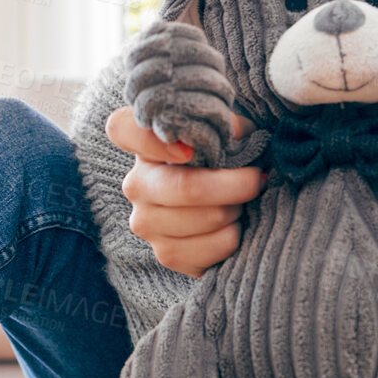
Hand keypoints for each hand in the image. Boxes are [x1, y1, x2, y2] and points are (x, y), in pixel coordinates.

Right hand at [111, 105, 262, 277]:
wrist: (223, 205)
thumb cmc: (221, 159)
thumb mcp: (223, 131)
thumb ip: (224, 123)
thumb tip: (234, 133)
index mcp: (144, 146)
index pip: (121, 130)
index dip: (152, 140)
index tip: (189, 150)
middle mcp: (135, 185)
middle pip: (185, 187)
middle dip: (234, 185)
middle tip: (256, 178)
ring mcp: (146, 223)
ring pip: (208, 218)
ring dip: (236, 210)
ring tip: (238, 203)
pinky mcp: (166, 254)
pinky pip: (213, 248)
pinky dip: (234, 237)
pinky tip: (230, 226)